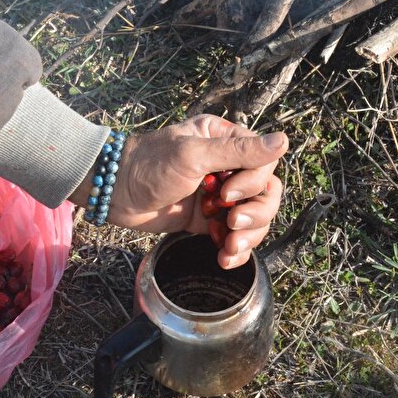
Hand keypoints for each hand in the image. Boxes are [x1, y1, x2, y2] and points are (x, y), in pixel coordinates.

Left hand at [71, 116, 286, 268]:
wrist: (115, 193)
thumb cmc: (149, 164)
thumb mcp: (193, 155)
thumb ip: (238, 152)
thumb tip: (283, 140)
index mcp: (224, 139)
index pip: (264, 162)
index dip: (253, 182)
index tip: (226, 192)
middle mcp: (226, 165)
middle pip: (266, 192)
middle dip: (256, 213)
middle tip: (231, 222)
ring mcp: (219, 195)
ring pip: (255, 217)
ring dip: (249, 236)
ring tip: (229, 248)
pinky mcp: (207, 219)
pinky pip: (235, 236)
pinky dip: (235, 250)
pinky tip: (225, 258)